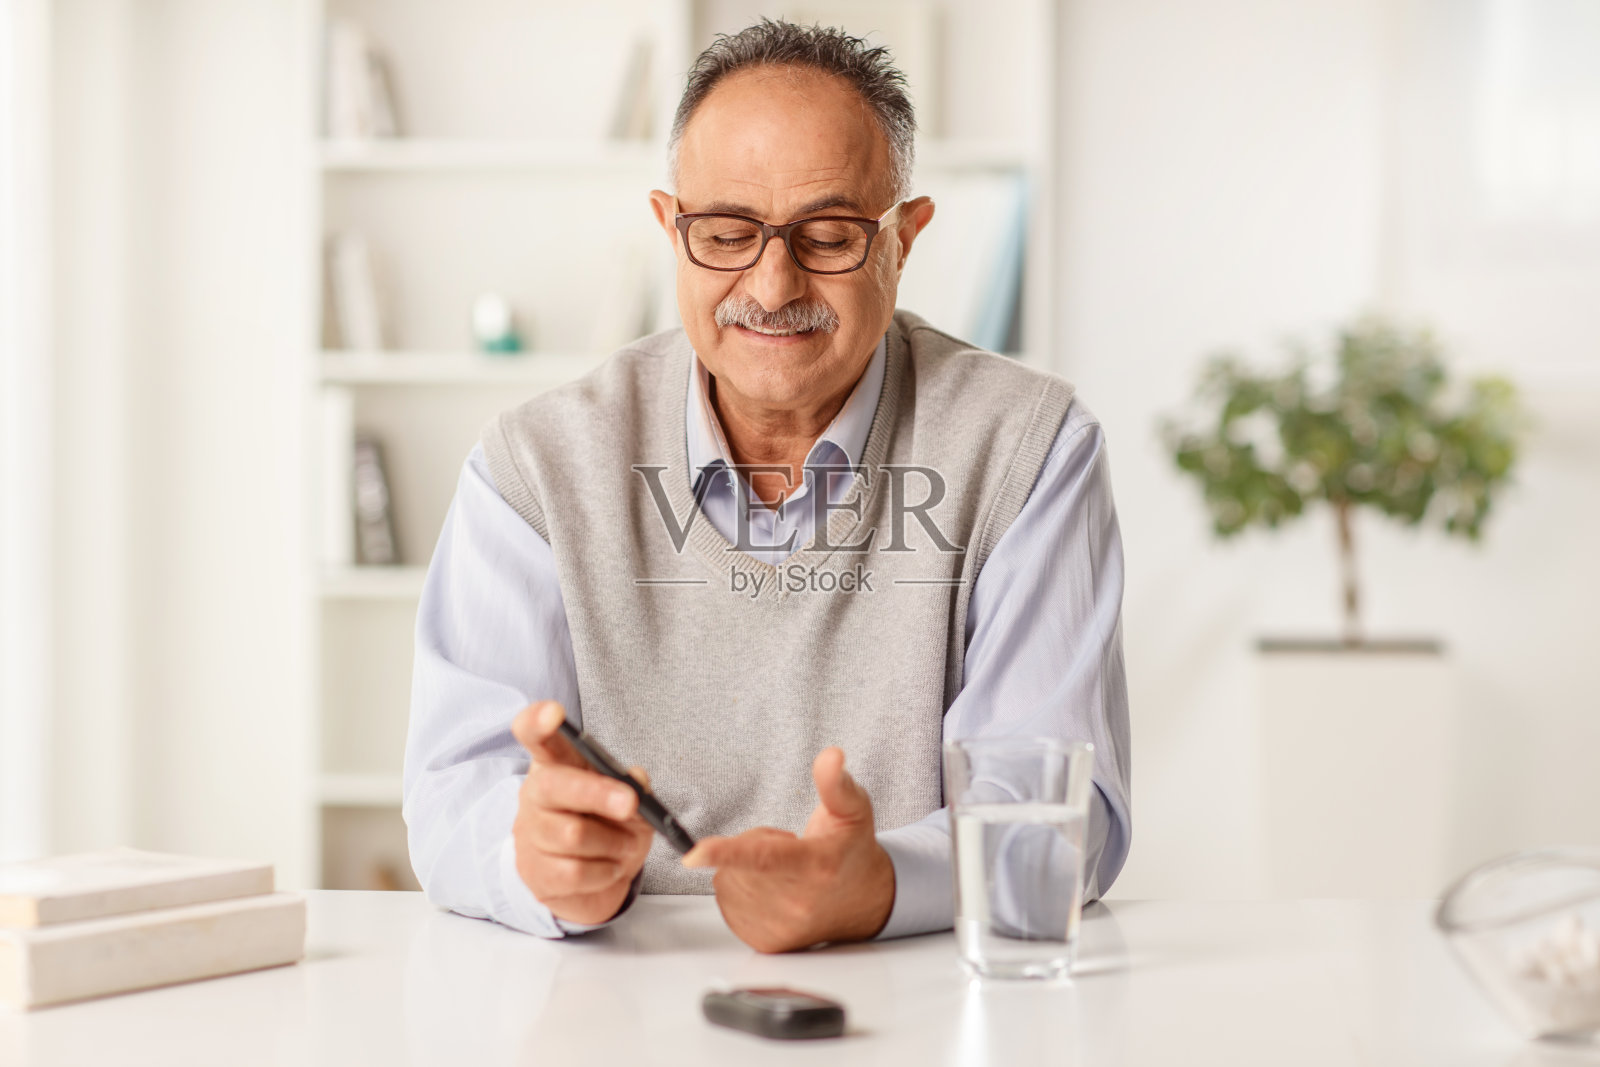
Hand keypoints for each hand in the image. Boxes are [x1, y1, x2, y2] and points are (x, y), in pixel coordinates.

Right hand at [510, 701, 654, 925]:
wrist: (590, 881)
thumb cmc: (606, 824)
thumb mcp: (626, 798)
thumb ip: (632, 785)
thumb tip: (636, 779)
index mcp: (554, 765)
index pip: (534, 735)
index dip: (539, 722)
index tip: (555, 713)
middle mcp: (534, 795)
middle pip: (555, 786)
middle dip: (598, 794)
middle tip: (631, 803)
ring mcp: (530, 836)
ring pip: (572, 835)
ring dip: (614, 843)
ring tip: (627, 846)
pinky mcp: (536, 874)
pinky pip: (575, 873)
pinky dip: (605, 872)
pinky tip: (611, 868)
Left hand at [681, 747, 894, 952]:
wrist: (864, 902)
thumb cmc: (850, 851)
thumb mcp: (853, 810)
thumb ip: (836, 782)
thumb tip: (831, 756)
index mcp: (816, 865)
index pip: (765, 858)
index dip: (726, 852)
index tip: (693, 854)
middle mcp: (798, 902)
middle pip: (739, 862)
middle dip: (751, 843)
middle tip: (785, 845)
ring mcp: (780, 926)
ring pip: (727, 882)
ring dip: (741, 868)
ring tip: (779, 869)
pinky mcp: (764, 941)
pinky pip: (725, 902)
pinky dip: (737, 889)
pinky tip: (768, 888)